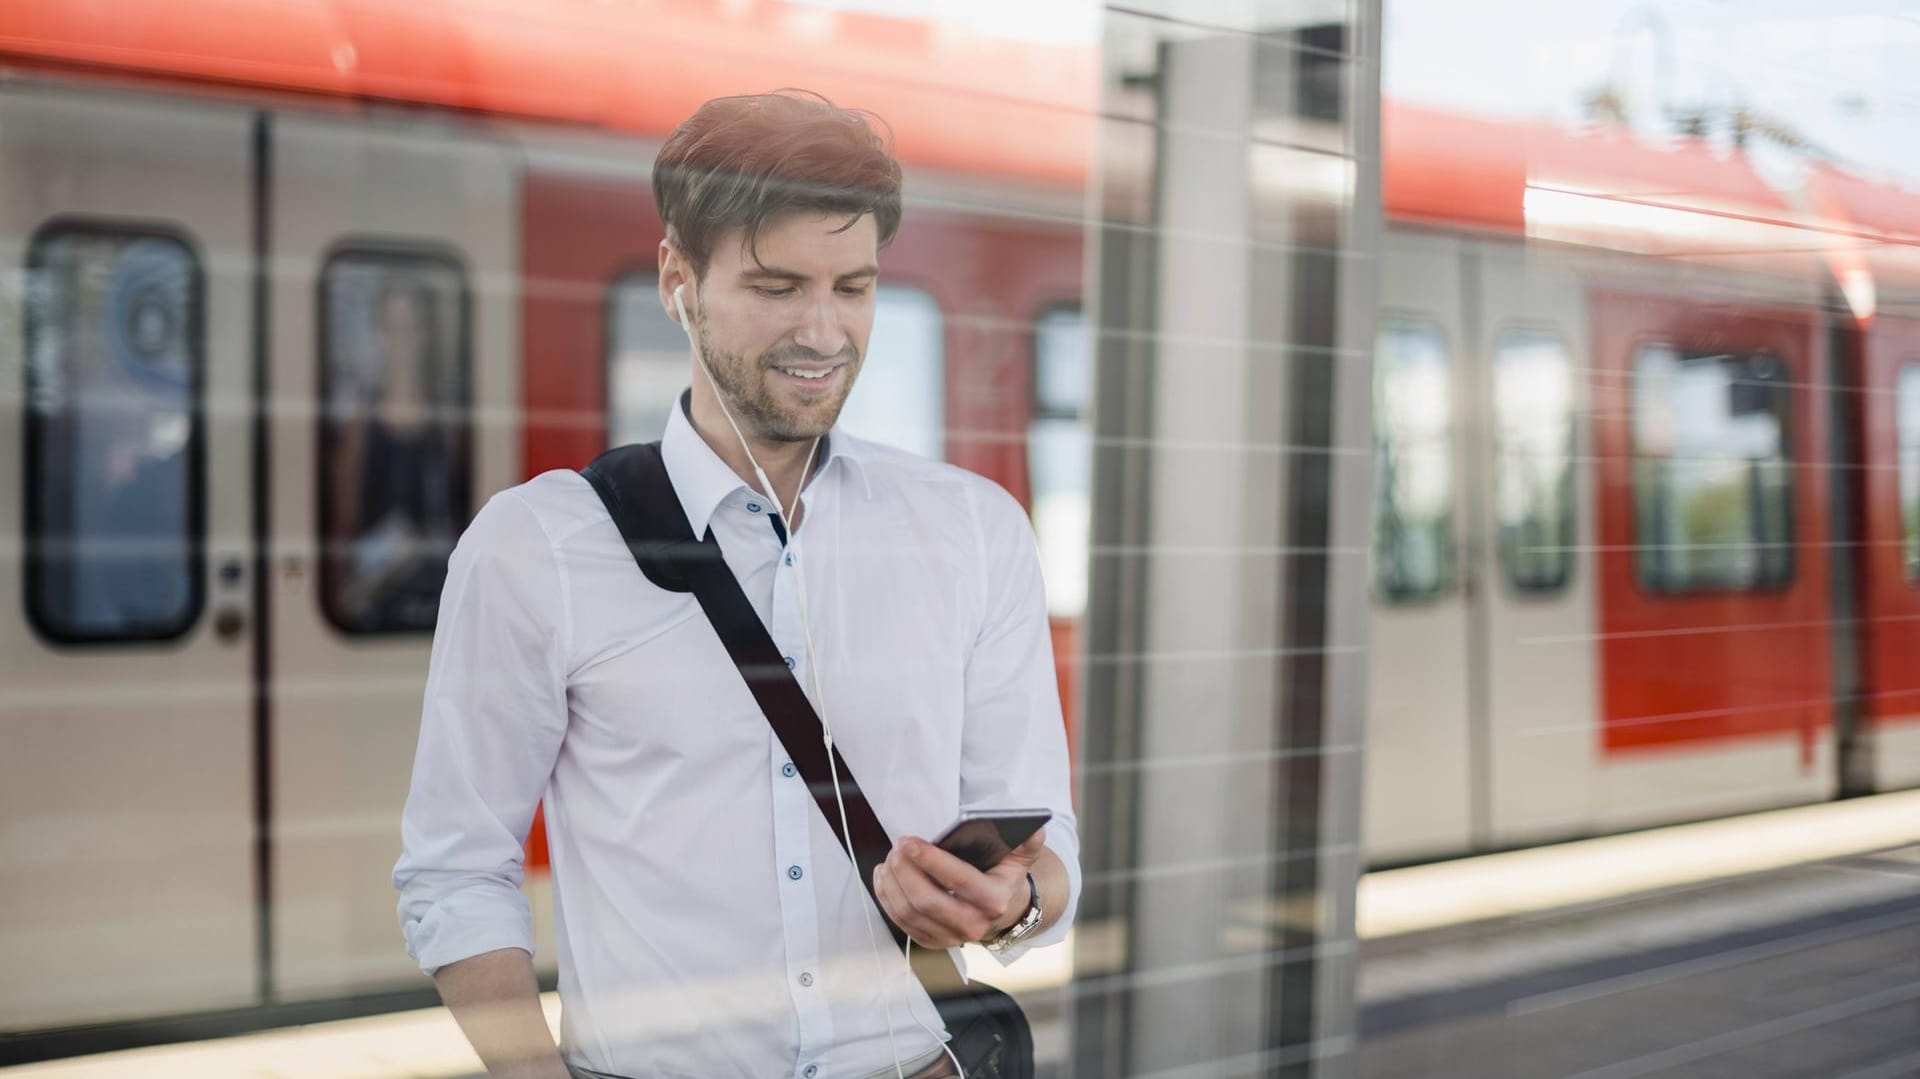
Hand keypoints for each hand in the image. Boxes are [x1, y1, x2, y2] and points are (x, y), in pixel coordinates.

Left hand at [873, 828, 1045, 948]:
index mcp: (994, 900)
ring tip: (890, 858)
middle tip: (897, 847)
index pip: (958, 880)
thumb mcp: (1021, 857)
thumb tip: (1034, 827)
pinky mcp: (932, 941)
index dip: (931, 861)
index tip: (911, 843)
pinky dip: (887, 898)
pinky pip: (901, 922)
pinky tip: (885, 877)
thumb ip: (1028, 841)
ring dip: (893, 883)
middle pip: (927, 900)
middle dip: (905, 871)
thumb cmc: (1003, 877)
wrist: (1002, 911)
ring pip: (909, 912)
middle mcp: (972, 925)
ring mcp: (950, 937)